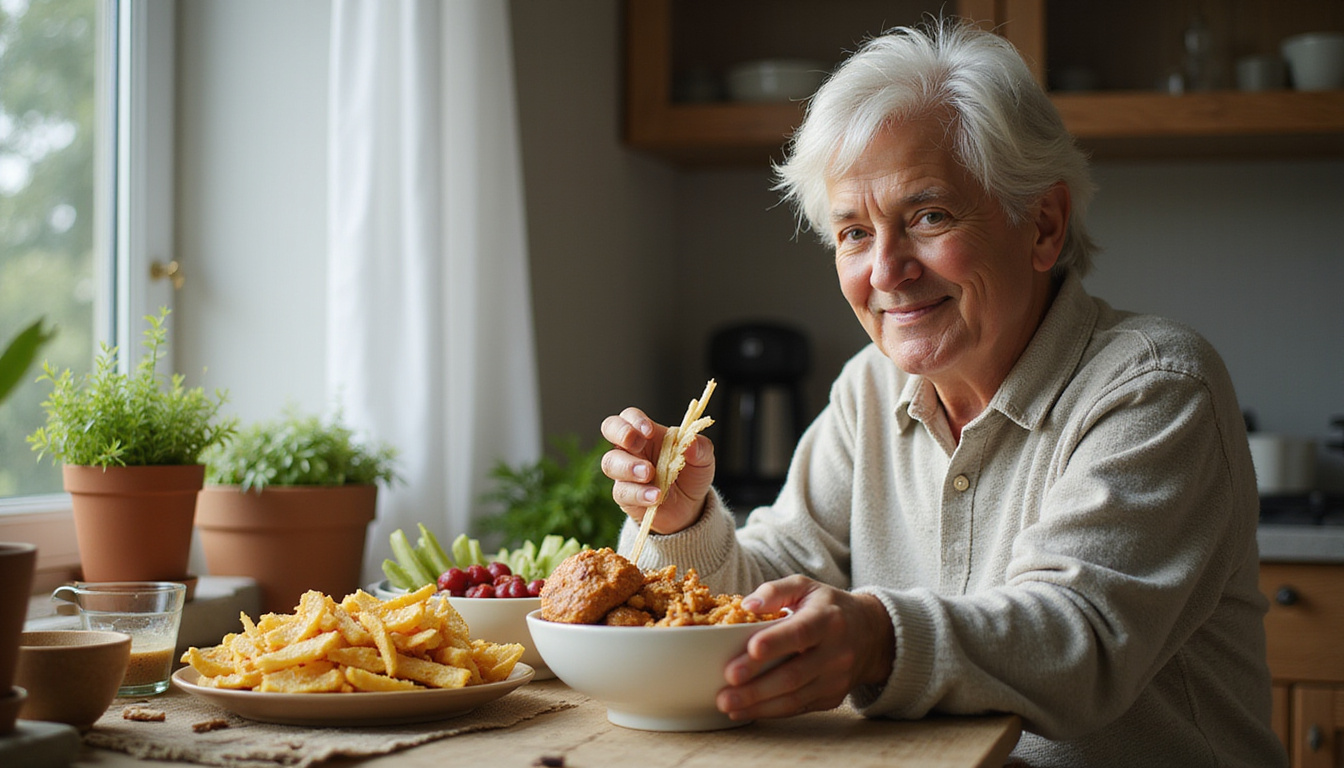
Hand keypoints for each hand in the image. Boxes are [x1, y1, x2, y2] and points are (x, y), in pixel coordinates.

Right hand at [599, 407, 715, 534]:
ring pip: (610, 462)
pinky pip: (622, 491)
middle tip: (637, 445)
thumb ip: (701, 448)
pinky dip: (639, 493)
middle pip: (610, 428)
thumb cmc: (691, 476)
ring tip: (650, 474)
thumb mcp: (703, 460)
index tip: (650, 431)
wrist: (689, 509)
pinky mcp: (625, 496)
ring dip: (629, 467)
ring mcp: (624, 472)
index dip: (636, 420)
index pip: (630, 416)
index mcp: (648, 434)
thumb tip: (691, 443)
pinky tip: (656, 496)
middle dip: (620, 433)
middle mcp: (632, 449)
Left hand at [716, 575, 894, 719]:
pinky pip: (798, 708)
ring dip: (758, 704)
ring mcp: (835, 679)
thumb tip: (747, 605)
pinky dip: (769, 712)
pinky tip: (744, 711)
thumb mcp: (806, 587)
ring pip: (795, 697)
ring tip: (727, 705)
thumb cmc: (828, 607)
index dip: (775, 643)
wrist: (871, 634)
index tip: (750, 649)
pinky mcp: (832, 697)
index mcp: (827, 620)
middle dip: (757, 686)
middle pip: (794, 674)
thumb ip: (775, 591)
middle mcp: (835, 652)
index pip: (800, 633)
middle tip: (725, 692)